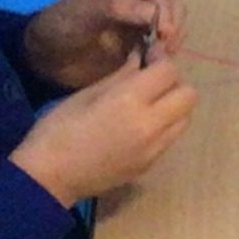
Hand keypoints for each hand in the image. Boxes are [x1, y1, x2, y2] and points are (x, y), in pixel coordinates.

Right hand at [11, 53, 196, 205]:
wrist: (50, 178)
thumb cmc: (58, 130)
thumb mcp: (86, 94)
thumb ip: (121, 76)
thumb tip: (141, 60)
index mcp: (129, 101)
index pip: (169, 72)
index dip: (161, 61)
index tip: (148, 59)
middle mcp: (150, 125)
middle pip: (189, 96)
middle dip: (174, 84)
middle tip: (150, 84)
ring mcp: (154, 149)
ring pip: (185, 119)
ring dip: (173, 107)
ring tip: (147, 105)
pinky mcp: (151, 165)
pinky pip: (171, 138)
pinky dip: (164, 127)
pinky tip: (138, 127)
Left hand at [22, 0, 185, 89]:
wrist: (44, 58)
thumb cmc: (61, 26)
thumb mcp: (86, 12)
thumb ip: (120, 8)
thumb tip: (156, 14)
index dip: (166, 11)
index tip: (165, 34)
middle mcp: (136, 1)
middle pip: (171, 9)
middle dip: (174, 26)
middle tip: (166, 48)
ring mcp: (139, 26)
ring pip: (171, 29)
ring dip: (172, 43)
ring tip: (160, 58)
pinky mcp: (137, 48)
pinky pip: (160, 49)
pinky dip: (164, 57)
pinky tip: (155, 65)